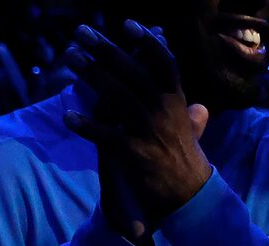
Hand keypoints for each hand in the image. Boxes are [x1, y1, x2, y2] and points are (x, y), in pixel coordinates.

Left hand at [63, 19, 212, 230]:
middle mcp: (163, 110)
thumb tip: (199, 107)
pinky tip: (68, 117)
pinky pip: (107, 135)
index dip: (147, 42)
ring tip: (70, 57)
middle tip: (81, 32)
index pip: (164, 64)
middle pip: (133, 72)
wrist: (190, 197)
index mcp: (175, 101)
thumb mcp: (192, 134)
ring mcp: (148, 130)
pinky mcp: (134, 153)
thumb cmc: (187, 162)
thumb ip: (191, 117)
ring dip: (92, 74)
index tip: (128, 25)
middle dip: (106, 49)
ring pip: (117, 95)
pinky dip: (87, 126)